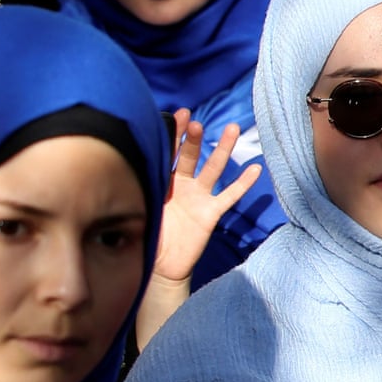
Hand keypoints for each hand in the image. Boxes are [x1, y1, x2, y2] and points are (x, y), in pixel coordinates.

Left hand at [155, 112, 260, 285]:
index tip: (176, 114)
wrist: (160, 267)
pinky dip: (242, 183)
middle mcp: (182, 185)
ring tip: (232, 129)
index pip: (167, 153)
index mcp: (162, 182)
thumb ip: (139, 189)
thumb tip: (126, 166)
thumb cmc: (145, 236)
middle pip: (190, 156)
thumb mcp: (139, 210)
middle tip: (195, 122)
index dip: (172, 134)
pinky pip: (229, 196)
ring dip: (222, 149)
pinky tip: (255, 169)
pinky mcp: (211, 212)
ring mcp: (199, 197)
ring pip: (213, 169)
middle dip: (192, 139)